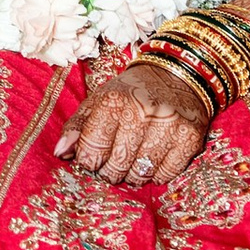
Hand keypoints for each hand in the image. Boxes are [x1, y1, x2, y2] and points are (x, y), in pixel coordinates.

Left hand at [59, 59, 212, 186]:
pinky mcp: (190, 138)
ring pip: (141, 172)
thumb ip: (76, 126)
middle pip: (116, 165)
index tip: (91, 158)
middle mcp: (142, 112)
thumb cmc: (131, 92)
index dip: (88, 160)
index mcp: (113, 101)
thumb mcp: (99, 100)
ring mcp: (168, 125)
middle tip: (111, 164)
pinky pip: (166, 174)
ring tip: (131, 162)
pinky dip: (156, 174)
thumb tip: (59, 153)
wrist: (177, 75)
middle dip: (109, 171)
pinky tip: (152, 160)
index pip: (91, 149)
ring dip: (132, 174)